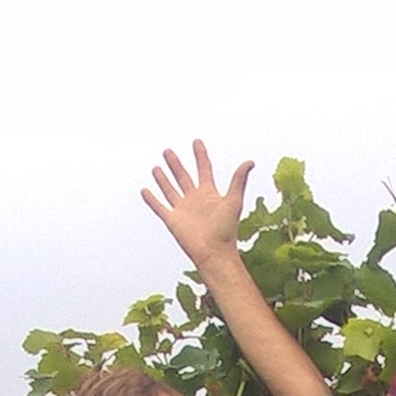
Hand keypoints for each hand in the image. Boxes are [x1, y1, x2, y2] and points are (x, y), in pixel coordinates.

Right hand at [142, 139, 253, 271]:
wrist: (214, 253)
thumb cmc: (226, 231)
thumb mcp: (234, 201)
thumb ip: (239, 180)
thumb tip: (250, 162)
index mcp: (209, 193)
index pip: (203, 169)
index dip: (200, 155)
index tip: (196, 142)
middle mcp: (195, 200)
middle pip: (183, 177)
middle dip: (175, 164)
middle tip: (168, 151)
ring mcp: (183, 210)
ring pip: (170, 190)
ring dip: (163, 179)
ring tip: (157, 168)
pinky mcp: (173, 220)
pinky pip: (159, 207)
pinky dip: (151, 199)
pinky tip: (145, 191)